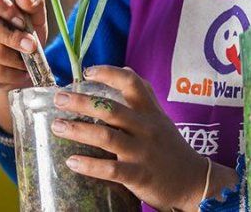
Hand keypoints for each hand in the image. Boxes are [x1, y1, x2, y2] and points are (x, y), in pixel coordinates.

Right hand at [0, 0, 47, 132]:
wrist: (24, 62)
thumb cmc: (26, 31)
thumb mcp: (36, 15)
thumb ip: (34, 1)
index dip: (6, 8)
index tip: (22, 21)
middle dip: (12, 37)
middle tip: (31, 46)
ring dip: (15, 59)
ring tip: (27, 61)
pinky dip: (13, 74)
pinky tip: (20, 72)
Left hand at [52, 66, 238, 210]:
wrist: (193, 181)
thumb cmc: (170, 147)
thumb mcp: (160, 117)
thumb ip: (143, 95)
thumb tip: (125, 69)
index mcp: (150, 112)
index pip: (132, 83)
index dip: (109, 74)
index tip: (87, 71)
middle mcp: (146, 128)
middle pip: (112, 109)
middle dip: (82, 102)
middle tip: (59, 98)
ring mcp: (142, 152)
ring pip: (107, 137)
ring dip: (79, 130)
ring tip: (57, 126)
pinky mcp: (139, 176)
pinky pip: (112, 169)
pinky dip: (90, 165)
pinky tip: (72, 161)